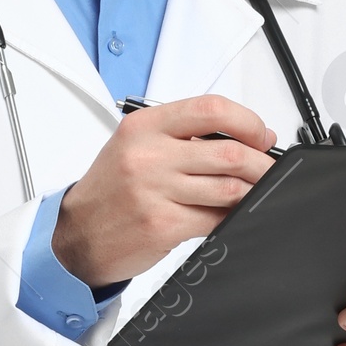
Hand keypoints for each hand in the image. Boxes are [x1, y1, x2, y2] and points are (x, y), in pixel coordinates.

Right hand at [52, 96, 276, 287]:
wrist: (77, 235)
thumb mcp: (135, 147)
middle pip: (229, 153)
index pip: (210, 109)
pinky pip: (215, 219)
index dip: (247, 122)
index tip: (260, 136)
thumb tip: (243, 137)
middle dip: (262, 163)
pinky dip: (233, 217)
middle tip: (268, 169)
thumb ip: (182, 137)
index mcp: (145, 127)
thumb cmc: (110, 191)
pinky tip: (232, 214)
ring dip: (252, 192)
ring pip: (229, 188)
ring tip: (255, 192)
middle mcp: (149, 155)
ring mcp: (156, 191)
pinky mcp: (163, 225)